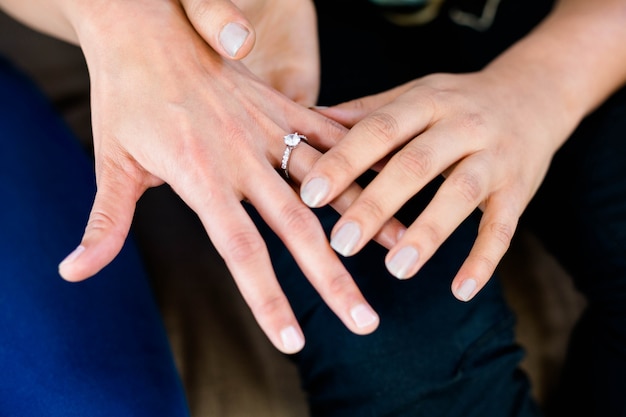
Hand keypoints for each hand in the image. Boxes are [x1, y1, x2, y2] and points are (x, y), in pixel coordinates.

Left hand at [56, 0, 404, 352]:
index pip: (241, 251)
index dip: (267, 299)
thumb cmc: (127, 97)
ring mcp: (270, 129)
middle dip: (333, 280)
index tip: (293, 341)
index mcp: (202, 176)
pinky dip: (362, 160)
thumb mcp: (112, 161)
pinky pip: (331, 134)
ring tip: (402, 250)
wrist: (149, 27)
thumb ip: (105, 222)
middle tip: (365, 321)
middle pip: (298, 229)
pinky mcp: (283, 106)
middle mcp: (245, 157)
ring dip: (366, 218)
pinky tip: (391, 183)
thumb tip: (75, 271)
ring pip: (329, 182)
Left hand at [301, 70, 575, 301]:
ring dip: (428, 233)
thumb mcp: (415, 94)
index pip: (380, 129)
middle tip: (341, 243)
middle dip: (377, 204)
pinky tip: (460, 291)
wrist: (535, 94)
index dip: (345, 161)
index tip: (311, 195)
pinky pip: (503, 227)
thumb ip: (367, 112)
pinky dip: (484, 260)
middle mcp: (463, 125)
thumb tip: (307, 122)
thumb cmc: (458, 101)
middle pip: (416, 164)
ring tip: (395, 269)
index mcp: (428, 100)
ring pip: (461, 194)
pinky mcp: (519, 189)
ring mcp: (495, 158)